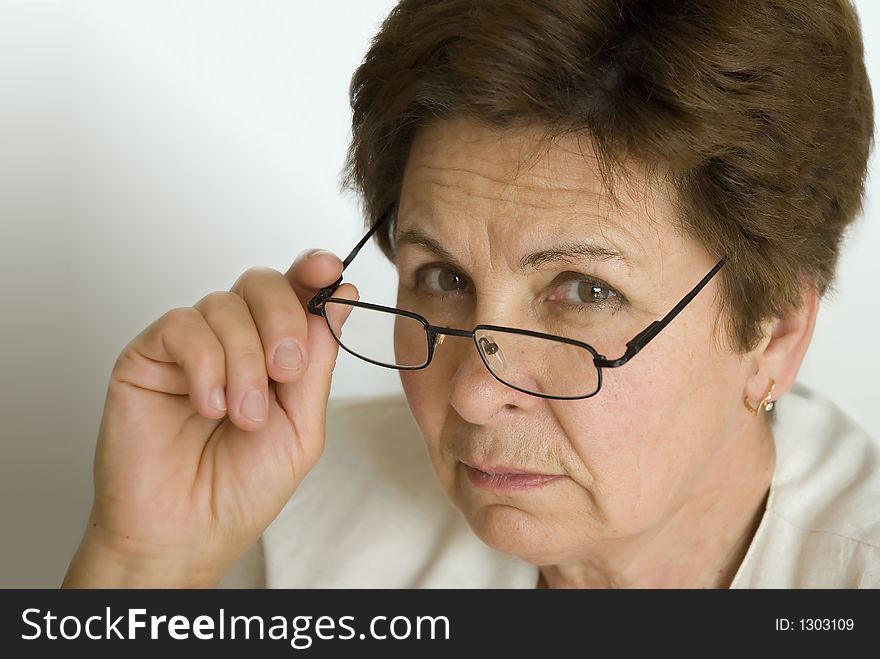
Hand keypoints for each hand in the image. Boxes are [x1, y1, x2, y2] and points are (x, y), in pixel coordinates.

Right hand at [63, 249, 356, 586]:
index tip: (330, 270)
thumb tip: (341, 295)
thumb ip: (318, 361)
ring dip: (245, 362)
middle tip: (286, 371)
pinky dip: (206, 364)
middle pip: (261, 283)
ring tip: (243, 416)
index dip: (313, 272)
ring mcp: (190, 346)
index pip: (294, 292)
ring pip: (225, 305)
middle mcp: (233, 341)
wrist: (187, 534)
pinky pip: (183, 326)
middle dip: (283, 319)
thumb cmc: (242, 488)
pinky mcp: (148, 355)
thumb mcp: (302, 425)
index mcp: (274, 352)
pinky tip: (210, 405)